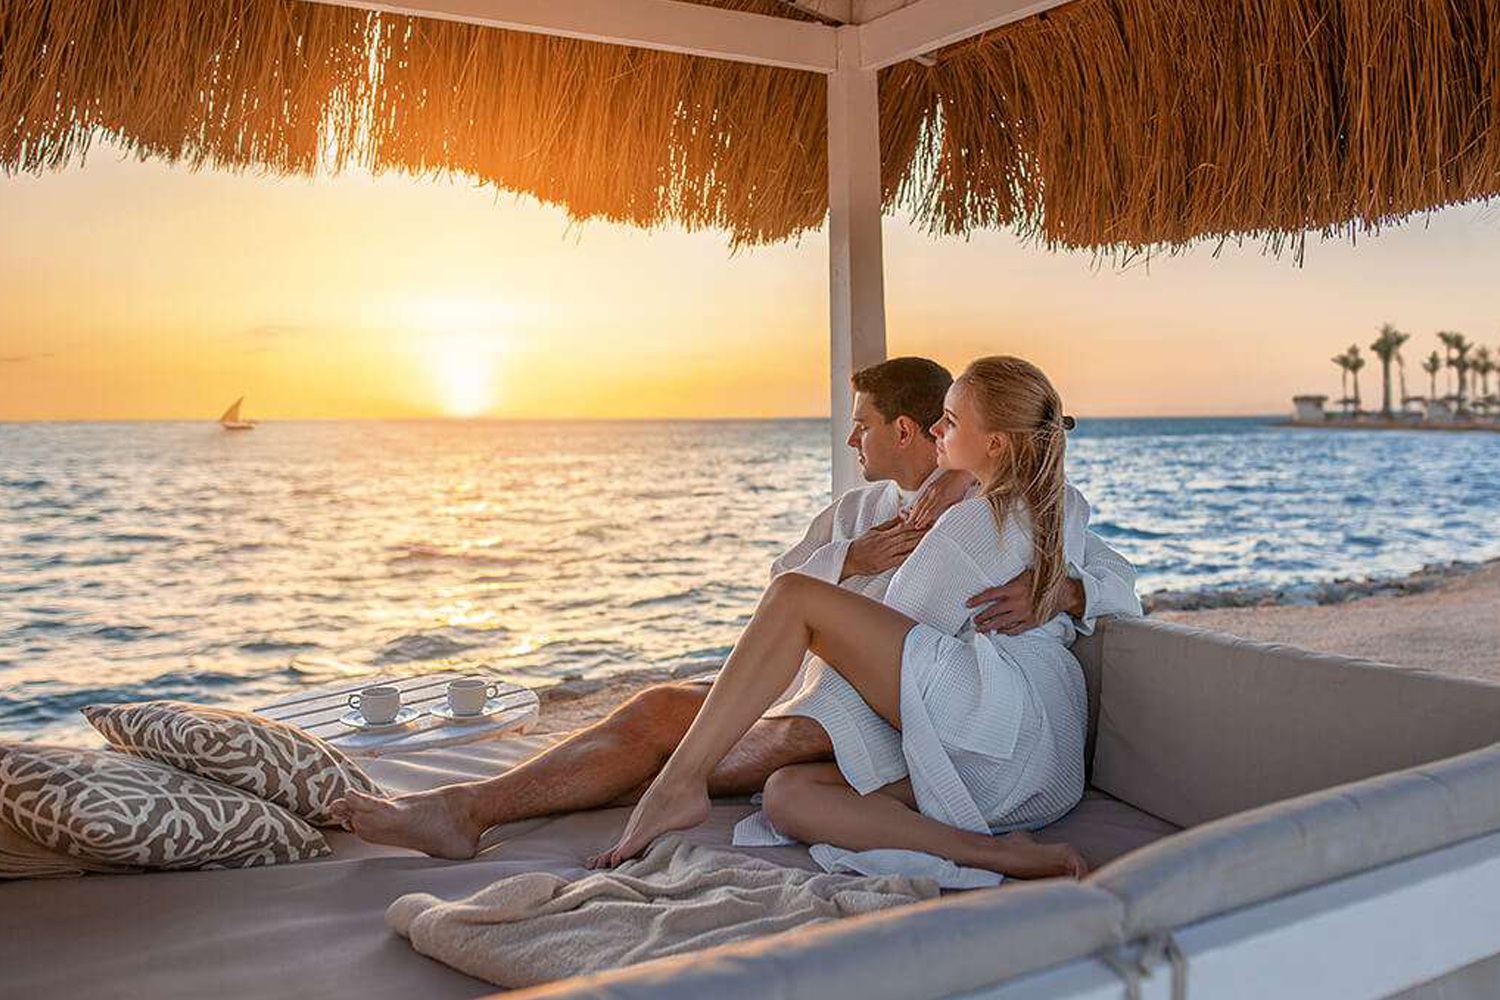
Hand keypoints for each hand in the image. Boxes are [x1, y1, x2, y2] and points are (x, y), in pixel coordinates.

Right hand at [842, 516, 925, 578]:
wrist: (849, 559)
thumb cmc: (862, 545)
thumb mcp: (874, 531)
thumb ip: (889, 524)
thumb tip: (902, 516)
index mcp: (884, 534)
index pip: (903, 527)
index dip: (916, 523)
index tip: (927, 521)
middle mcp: (886, 543)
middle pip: (907, 535)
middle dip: (921, 531)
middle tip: (934, 528)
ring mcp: (886, 553)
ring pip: (905, 545)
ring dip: (918, 541)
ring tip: (930, 538)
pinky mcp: (885, 564)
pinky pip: (900, 559)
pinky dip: (910, 555)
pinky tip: (919, 553)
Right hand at [904, 470, 974, 529]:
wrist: (961, 471)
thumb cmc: (962, 486)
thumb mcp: (958, 500)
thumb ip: (949, 509)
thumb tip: (943, 517)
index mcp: (941, 498)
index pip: (929, 512)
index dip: (923, 520)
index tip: (918, 526)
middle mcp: (933, 493)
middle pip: (921, 507)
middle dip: (915, 517)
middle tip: (909, 524)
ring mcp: (931, 488)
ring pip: (920, 501)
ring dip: (914, 510)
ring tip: (909, 517)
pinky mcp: (931, 485)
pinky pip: (921, 496)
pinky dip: (917, 503)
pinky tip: (915, 507)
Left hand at [968, 574, 1086, 634]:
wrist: (1063, 593)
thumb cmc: (1045, 581)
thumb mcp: (1026, 574)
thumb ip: (1011, 580)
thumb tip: (997, 578)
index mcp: (1014, 589)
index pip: (990, 595)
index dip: (977, 600)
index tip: (968, 603)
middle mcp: (1017, 603)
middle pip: (993, 612)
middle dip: (981, 616)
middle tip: (973, 619)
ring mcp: (1024, 614)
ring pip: (1002, 623)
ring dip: (989, 626)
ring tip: (980, 628)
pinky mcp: (1031, 622)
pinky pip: (1015, 630)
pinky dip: (1006, 631)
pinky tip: (999, 631)